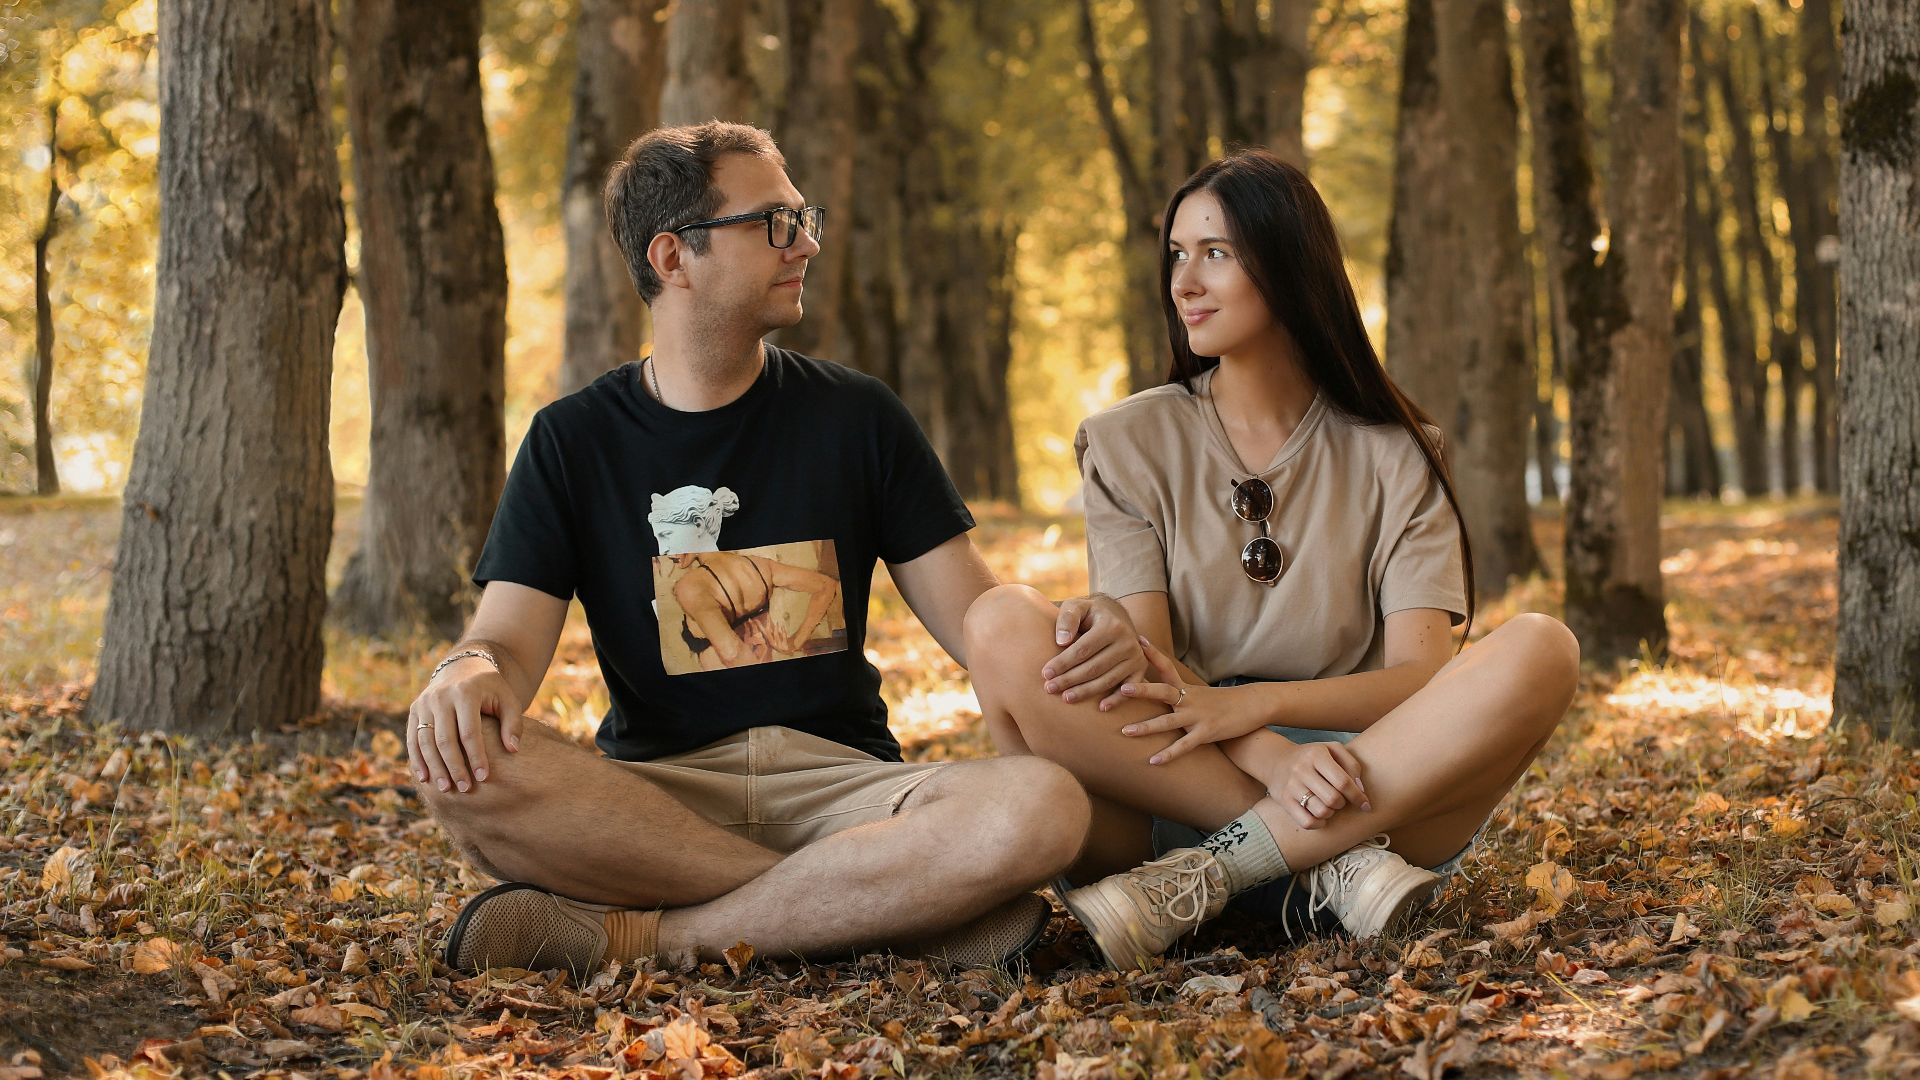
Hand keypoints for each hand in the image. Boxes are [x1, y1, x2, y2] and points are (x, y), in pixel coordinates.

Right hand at [407, 657, 523, 793]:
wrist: (463, 667)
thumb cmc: (491, 689)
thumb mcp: (507, 700)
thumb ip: (513, 723)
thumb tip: (513, 749)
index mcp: (465, 693)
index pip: (469, 731)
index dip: (476, 756)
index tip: (484, 777)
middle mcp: (440, 697)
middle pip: (445, 739)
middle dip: (455, 766)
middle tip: (465, 788)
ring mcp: (424, 703)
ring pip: (425, 741)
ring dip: (435, 767)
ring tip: (446, 788)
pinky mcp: (414, 710)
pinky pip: (413, 738)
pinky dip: (417, 759)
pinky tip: (425, 778)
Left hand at [1042, 593, 1148, 709]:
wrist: (1116, 615)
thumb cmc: (1089, 614)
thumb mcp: (1077, 607)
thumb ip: (1067, 619)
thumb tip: (1062, 641)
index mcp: (1111, 626)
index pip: (1083, 649)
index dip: (1063, 663)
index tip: (1045, 673)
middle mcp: (1128, 642)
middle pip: (1094, 667)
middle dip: (1070, 680)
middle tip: (1050, 688)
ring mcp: (1136, 657)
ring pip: (1108, 680)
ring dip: (1086, 691)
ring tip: (1066, 698)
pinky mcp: (1140, 669)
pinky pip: (1129, 688)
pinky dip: (1116, 700)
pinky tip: (1101, 708)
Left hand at [1118, 637, 1269, 763]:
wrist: (1254, 705)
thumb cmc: (1224, 701)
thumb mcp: (1200, 693)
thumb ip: (1179, 693)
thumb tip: (1159, 692)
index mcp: (1186, 689)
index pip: (1166, 667)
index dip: (1152, 654)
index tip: (1138, 639)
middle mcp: (1189, 700)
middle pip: (1162, 692)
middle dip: (1142, 691)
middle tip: (1122, 689)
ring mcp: (1197, 717)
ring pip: (1168, 722)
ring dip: (1146, 727)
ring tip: (1125, 731)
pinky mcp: (1207, 733)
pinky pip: (1184, 746)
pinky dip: (1169, 754)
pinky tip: (1154, 761)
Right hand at [1274, 740, 1369, 828]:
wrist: (1276, 760)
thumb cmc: (1312, 757)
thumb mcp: (1333, 750)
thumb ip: (1352, 765)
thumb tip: (1360, 790)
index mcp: (1316, 755)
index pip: (1343, 782)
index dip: (1358, 796)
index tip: (1366, 805)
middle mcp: (1301, 769)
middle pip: (1333, 799)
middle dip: (1343, 804)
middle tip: (1341, 800)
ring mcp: (1291, 786)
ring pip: (1321, 812)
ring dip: (1331, 813)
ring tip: (1329, 806)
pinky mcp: (1284, 800)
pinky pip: (1307, 822)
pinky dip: (1318, 823)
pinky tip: (1320, 816)